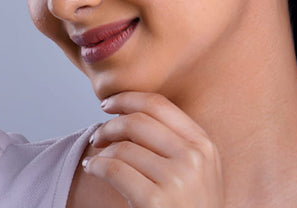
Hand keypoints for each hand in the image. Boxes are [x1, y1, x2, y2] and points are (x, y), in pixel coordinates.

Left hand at [83, 92, 223, 207]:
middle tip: (98, 134)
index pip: (160, 104)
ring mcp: (176, 179)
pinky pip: (115, 169)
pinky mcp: (155, 202)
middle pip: (139, 121)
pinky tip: (93, 168)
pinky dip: (97, 165)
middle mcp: (193, 156)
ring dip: (102, 147)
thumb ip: (178, 140)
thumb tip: (132, 113)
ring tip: (96, 155)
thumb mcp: (200, 167)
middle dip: (110, 123)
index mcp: (203, 143)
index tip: (110, 104)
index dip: (129, 98)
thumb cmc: (191, 205)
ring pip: (124, 146)